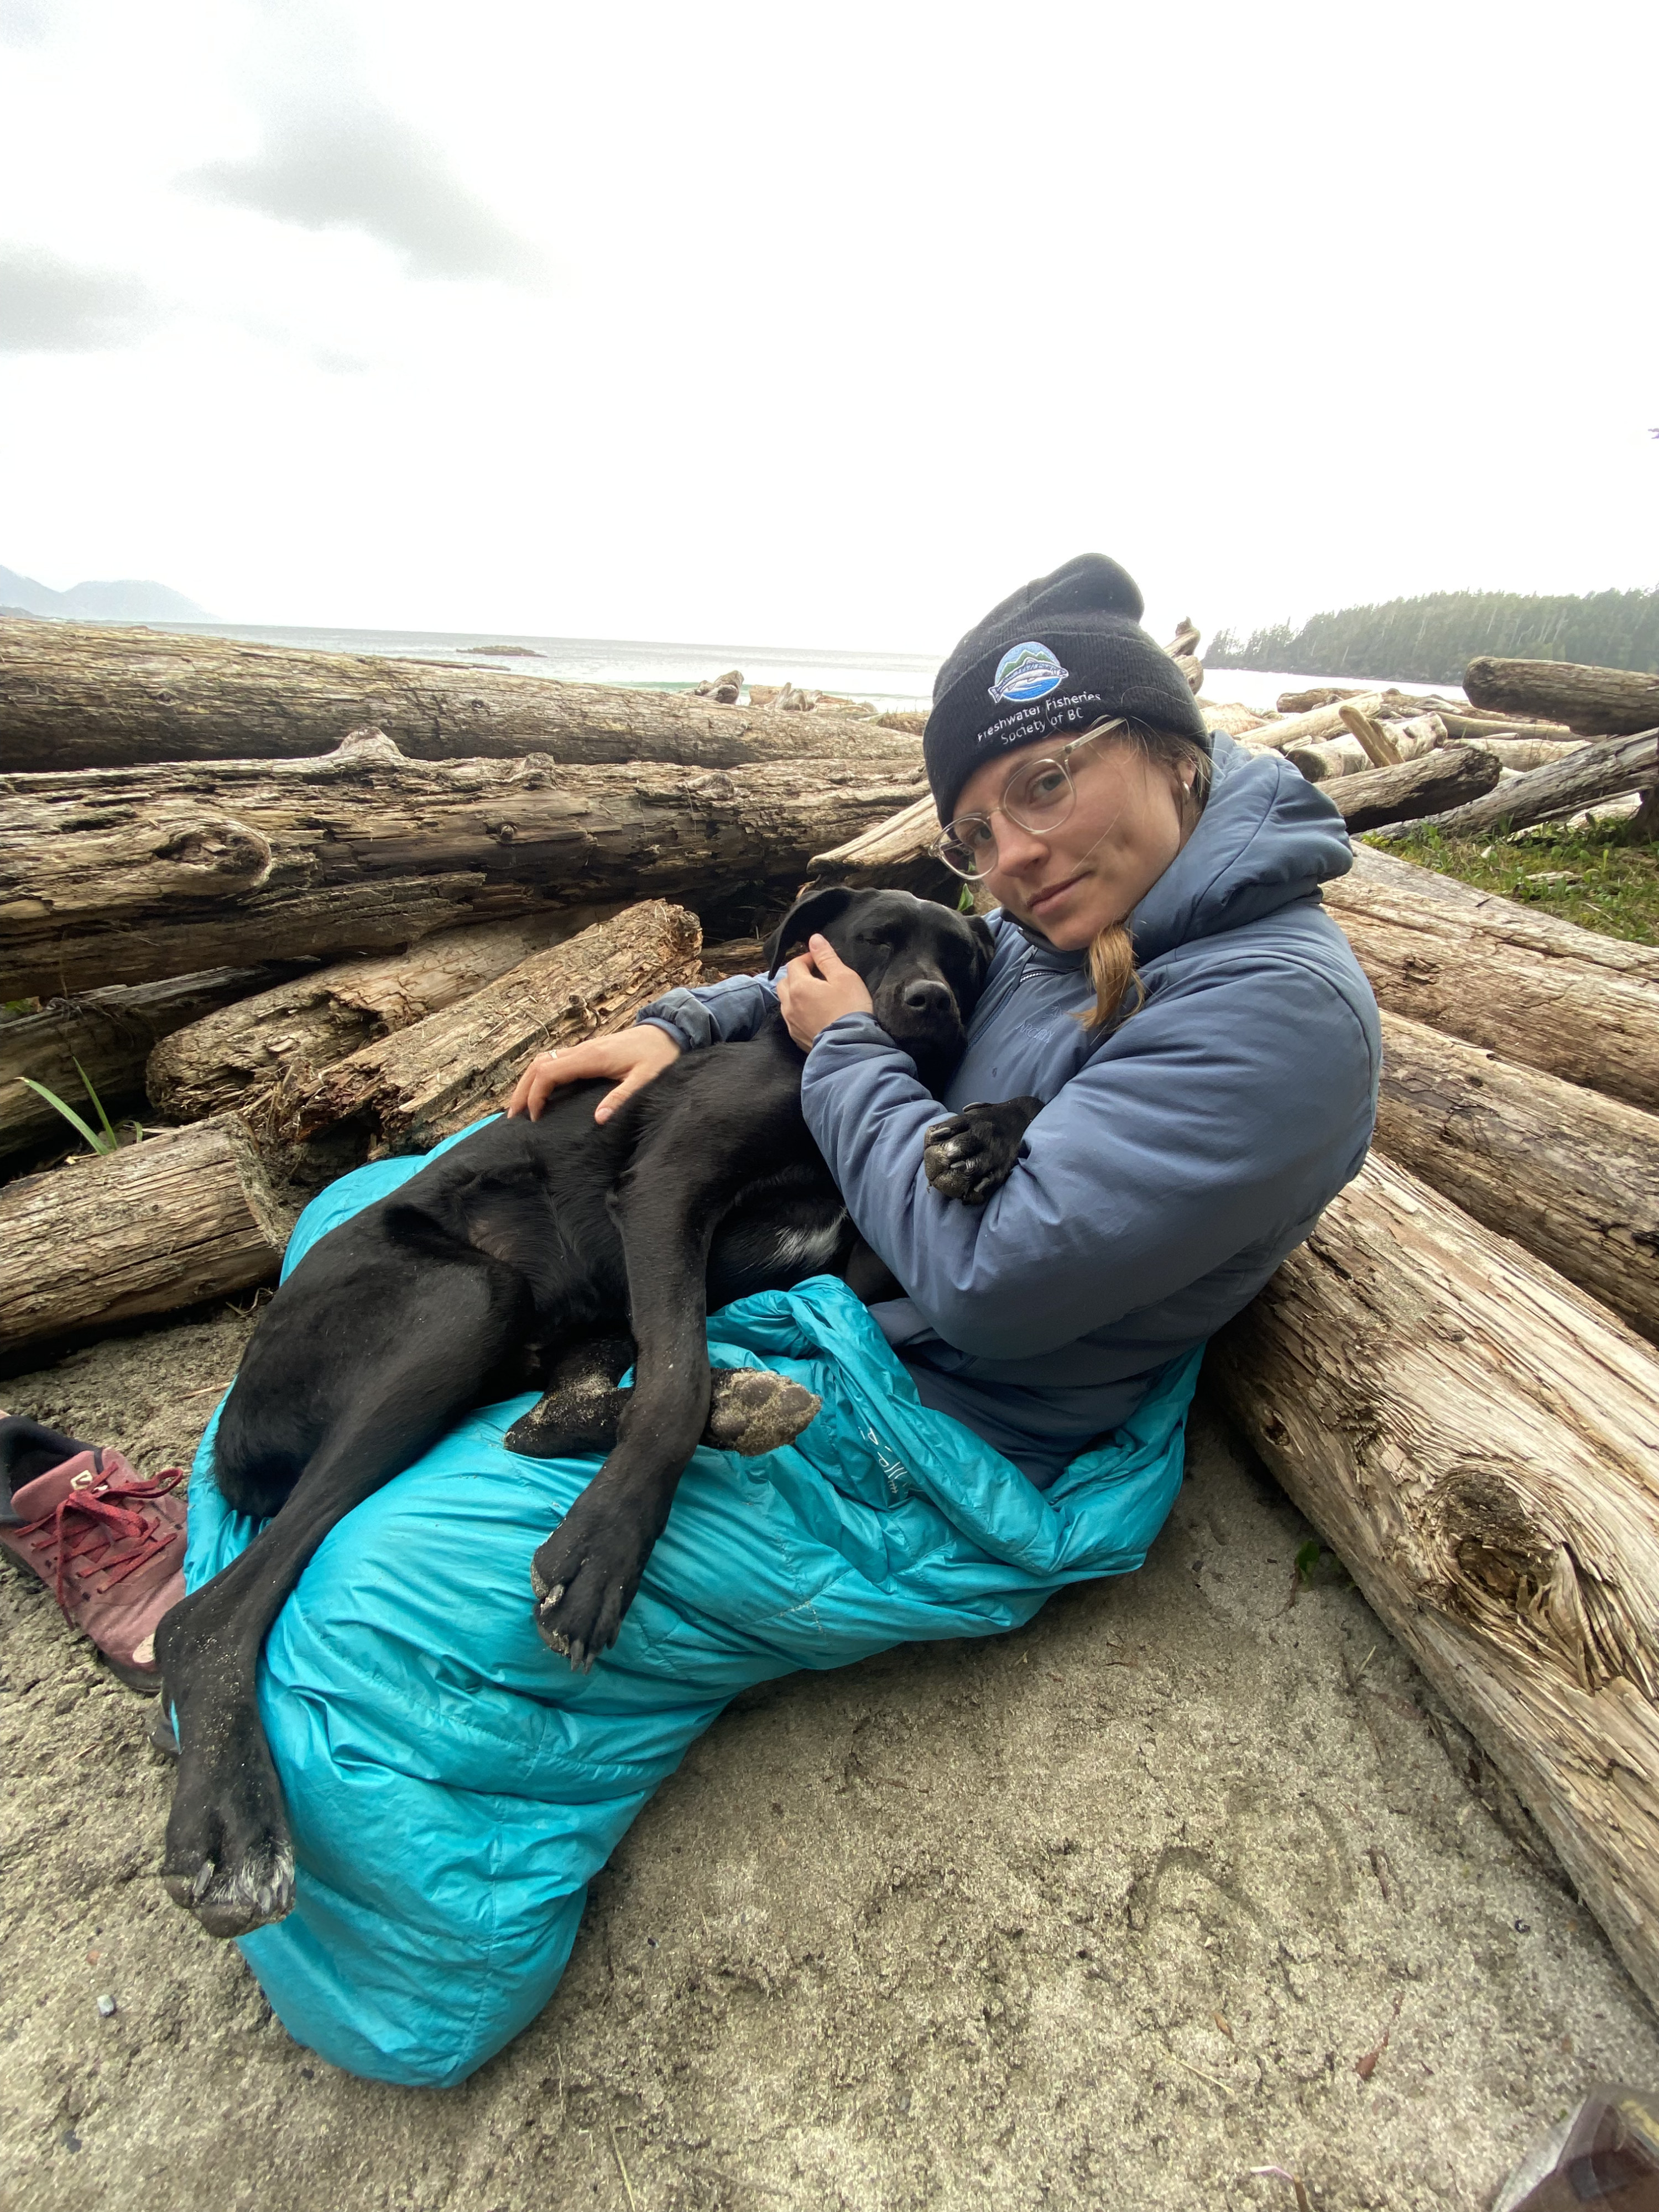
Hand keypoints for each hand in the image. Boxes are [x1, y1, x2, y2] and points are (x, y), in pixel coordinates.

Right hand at [505, 1025, 681, 1123]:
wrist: (668, 1032)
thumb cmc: (659, 1056)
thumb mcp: (645, 1080)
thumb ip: (621, 1098)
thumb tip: (598, 1119)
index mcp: (591, 1057)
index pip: (549, 1072)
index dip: (536, 1095)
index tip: (534, 1117)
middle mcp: (582, 1050)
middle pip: (538, 1065)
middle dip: (522, 1090)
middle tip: (512, 1116)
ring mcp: (583, 1049)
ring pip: (543, 1061)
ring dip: (528, 1082)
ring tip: (520, 1107)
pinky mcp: (587, 1052)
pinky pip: (555, 1061)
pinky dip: (540, 1076)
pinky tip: (540, 1092)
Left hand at [775, 934, 873, 1052]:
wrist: (851, 1047)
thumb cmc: (850, 1010)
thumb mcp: (844, 977)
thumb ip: (826, 957)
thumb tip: (814, 939)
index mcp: (799, 986)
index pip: (795, 964)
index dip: (807, 958)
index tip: (821, 960)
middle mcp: (789, 1004)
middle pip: (784, 982)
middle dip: (797, 975)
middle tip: (815, 976)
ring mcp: (791, 1023)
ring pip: (786, 1001)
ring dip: (796, 994)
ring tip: (815, 995)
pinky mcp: (797, 1038)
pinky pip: (792, 1018)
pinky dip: (799, 1011)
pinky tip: (814, 1014)